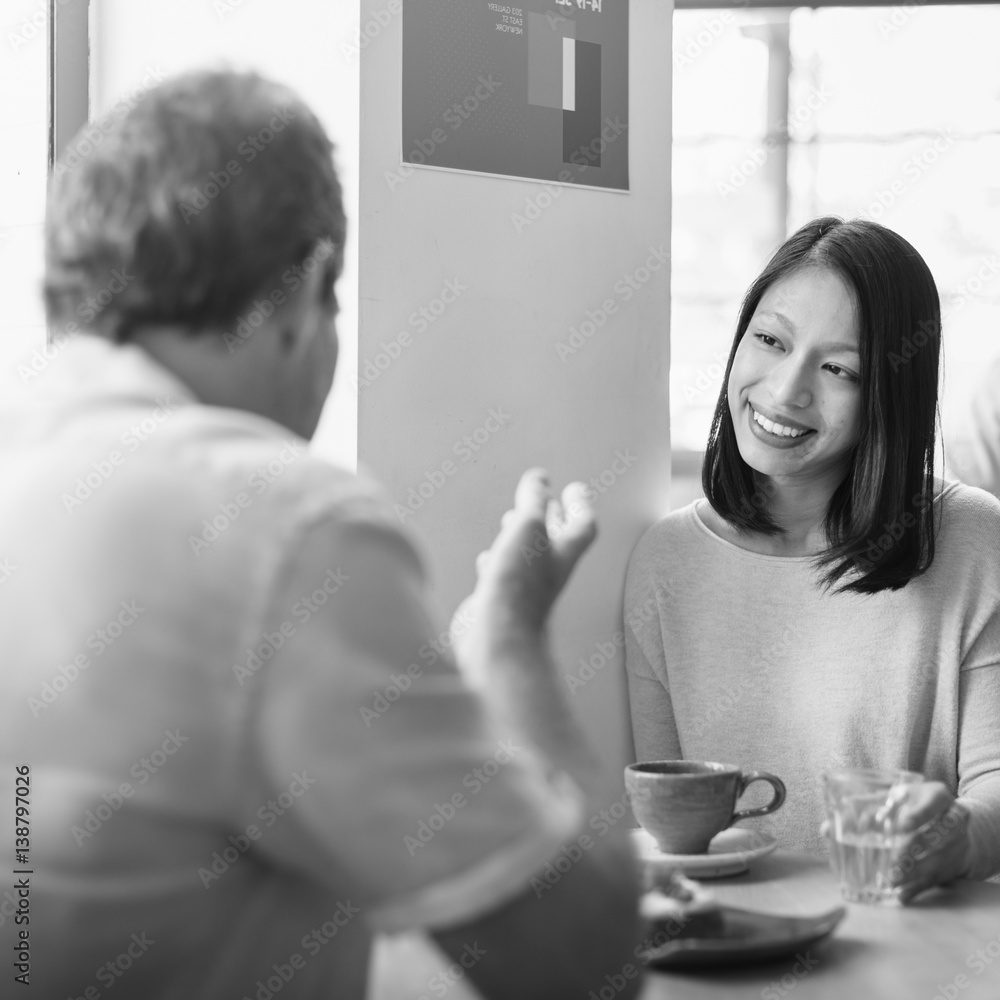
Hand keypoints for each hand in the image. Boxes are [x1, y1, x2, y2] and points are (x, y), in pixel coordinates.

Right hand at [453, 468, 596, 659]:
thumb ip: (534, 502)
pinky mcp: (501, 602)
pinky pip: (503, 576)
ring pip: (528, 558)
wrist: (496, 636)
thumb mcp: (528, 529)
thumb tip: (540, 479)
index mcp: (563, 555)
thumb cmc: (517, 585)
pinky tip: (487, 558)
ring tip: (512, 521)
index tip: (574, 488)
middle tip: (549, 503)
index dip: (581, 505)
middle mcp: (548, 574)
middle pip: (557, 542)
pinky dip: (497, 561)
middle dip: (551, 519)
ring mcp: (525, 590)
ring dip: (522, 538)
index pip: (583, 525)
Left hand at [887, 782, 971, 902]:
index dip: (919, 814)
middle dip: (914, 848)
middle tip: (894, 859)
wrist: (951, 826)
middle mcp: (954, 819)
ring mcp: (957, 845)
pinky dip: (917, 888)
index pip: (934, 802)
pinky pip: (936, 878)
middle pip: (938, 834)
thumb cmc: (913, 806)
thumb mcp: (899, 799)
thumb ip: (875, 809)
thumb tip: (842, 826)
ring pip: (938, 860)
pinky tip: (901, 895)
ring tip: (892, 879)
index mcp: (938, 796)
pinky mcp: (952, 866)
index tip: (902, 825)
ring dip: (914, 872)